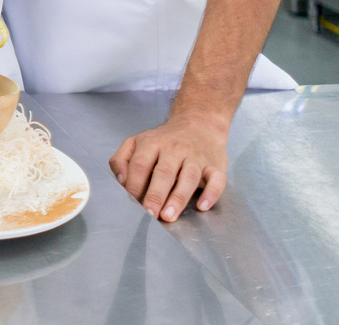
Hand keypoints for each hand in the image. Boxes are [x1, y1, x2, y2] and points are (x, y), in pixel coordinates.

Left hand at [110, 111, 229, 221]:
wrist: (198, 124)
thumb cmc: (163, 140)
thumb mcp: (136, 142)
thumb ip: (122, 159)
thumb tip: (121, 181)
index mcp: (152, 143)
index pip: (140, 164)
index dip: (134, 184)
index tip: (132, 203)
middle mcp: (175, 149)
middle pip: (164, 173)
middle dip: (155, 195)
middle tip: (150, 214)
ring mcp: (196, 157)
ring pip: (188, 177)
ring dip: (178, 198)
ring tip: (169, 215)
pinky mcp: (215, 166)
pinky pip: (217, 180)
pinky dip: (211, 193)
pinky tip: (202, 206)